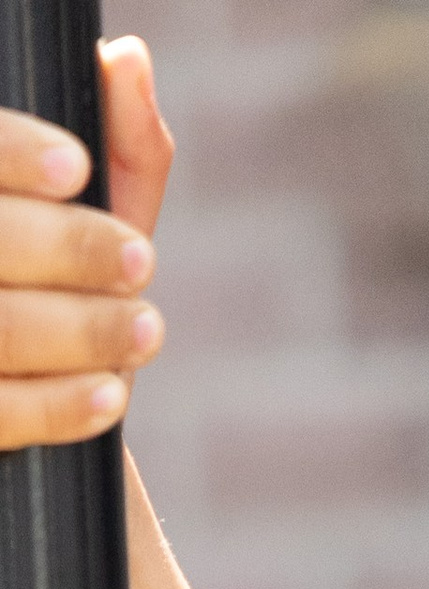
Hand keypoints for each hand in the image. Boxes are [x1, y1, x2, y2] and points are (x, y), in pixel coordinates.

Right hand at [0, 35, 169, 450]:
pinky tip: (110, 394)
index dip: (8, 154)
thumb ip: (121, 145)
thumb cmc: (69, 289)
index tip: (76, 167)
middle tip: (140, 263)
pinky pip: (0, 413)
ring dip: (80, 329)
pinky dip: (59, 405)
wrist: (45, 398)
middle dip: (68, 249)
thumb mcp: (100, 215)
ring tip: (144, 329)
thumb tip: (129, 64)